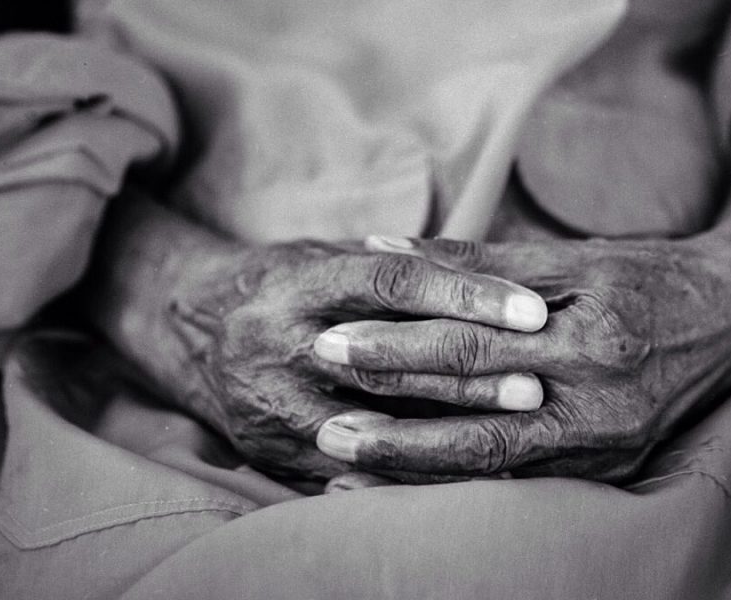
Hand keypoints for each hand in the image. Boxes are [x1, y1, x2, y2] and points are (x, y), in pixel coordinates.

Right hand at [161, 235, 548, 480]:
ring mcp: (271, 407)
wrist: (192, 328)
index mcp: (299, 283)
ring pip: (373, 428)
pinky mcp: (271, 455)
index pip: (393, 282)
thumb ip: (397, 263)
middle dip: (469, 375)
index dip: (466, 294)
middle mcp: (279, 344)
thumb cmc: (284, 281)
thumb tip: (494, 268)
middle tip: (538, 380)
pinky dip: (414, 476)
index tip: (531, 309)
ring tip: (517, 435)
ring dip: (450, 433)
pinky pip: (353, 474)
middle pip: (387, 360)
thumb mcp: (328, 254)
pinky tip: (468, 475)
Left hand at [313, 236, 730, 481]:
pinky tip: (407, 490)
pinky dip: (458, 486)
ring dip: (414, 467)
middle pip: (474, 412)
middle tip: (319, 413)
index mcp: (588, 336)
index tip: (333, 340)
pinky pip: (520, 485)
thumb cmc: (645, 272)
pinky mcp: (610, 470)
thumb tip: (384, 247)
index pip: (472, 346)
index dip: (398, 347)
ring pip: (492, 466)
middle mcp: (599, 402)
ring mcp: (607, 446)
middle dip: (391, 416)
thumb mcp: (570, 255)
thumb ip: (476, 257)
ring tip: (343, 466)